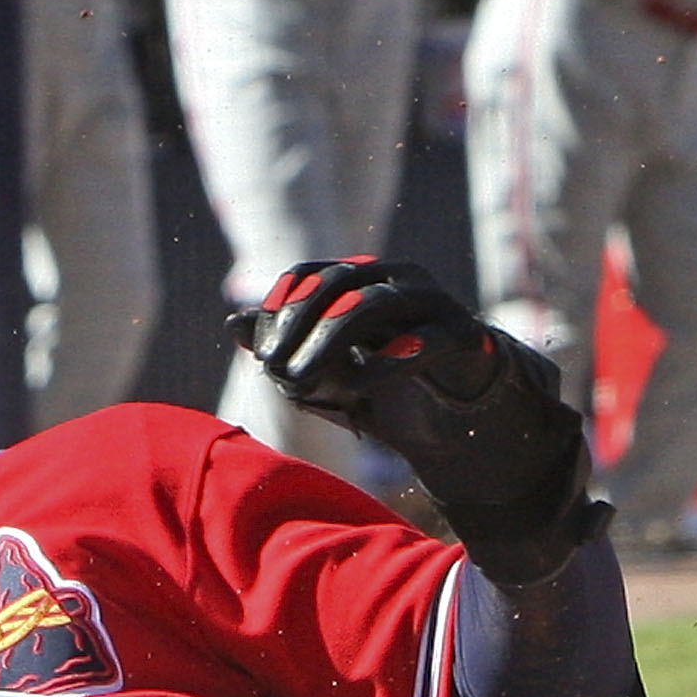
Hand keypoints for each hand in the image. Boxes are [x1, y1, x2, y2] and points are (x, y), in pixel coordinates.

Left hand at [237, 255, 498, 425]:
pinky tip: (357, 387)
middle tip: (271, 367)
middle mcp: (398, 279)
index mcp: (364, 279)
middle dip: (298, 324)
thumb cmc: (385, 390)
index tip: (261, 347)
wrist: (456, 421)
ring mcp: (433, 303)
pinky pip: (422, 341)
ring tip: (299, 379)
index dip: (281, 304)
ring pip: (374, 304)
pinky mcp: (463, 336)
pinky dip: (386, 362)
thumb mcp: (327, 374)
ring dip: (328, 342)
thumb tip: (233, 324)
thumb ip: (287, 349)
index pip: (312, 275)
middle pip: (338, 284)